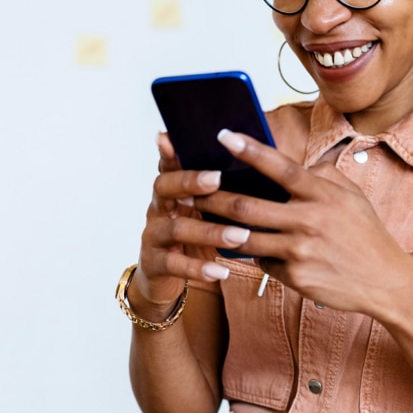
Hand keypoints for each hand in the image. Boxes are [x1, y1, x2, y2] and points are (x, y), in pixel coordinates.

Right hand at [132, 133, 250, 311]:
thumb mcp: (205, 210)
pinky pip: (174, 264)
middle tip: (217, 178)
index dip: (170, 151)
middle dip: (191, 181)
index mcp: (172, 189)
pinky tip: (221, 271)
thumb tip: (258, 166)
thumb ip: (222, 190)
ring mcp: (153, 235)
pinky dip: (199, 268)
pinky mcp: (154, 263)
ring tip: (241, 235)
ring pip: (177, 228)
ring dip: (210, 231)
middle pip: (165, 187)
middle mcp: (158, 207)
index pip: (170, 164)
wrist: (165, 277)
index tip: (172, 136)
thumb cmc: (195, 235)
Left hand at [194, 130, 412, 318]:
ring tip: (201, 219)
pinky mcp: (296, 276)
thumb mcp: (351, 196)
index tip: (223, 135)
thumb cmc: (365, 233)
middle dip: (214, 198)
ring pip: (246, 238)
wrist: (386, 281)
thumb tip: (291, 164)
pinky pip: (264, 263)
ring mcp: (301, 251)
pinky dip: (256, 256)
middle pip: (248, 207)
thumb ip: (321, 175)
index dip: (249, 150)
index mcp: (322, 194)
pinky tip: (252, 252)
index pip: (280, 167)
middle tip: (190, 189)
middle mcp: (309, 220)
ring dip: (220, 229)